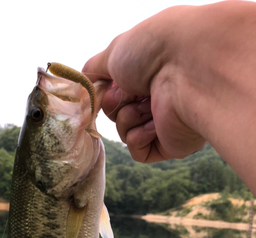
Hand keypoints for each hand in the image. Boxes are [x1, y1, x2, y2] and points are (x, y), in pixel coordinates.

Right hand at [83, 6, 206, 162]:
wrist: (187, 69)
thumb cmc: (153, 51)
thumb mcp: (113, 52)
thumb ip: (93, 69)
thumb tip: (85, 85)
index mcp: (146, 76)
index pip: (113, 94)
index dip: (106, 91)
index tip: (109, 84)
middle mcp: (157, 98)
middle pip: (117, 114)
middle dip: (117, 103)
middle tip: (131, 91)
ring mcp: (164, 122)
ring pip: (125, 133)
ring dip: (129, 117)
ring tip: (148, 104)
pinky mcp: (170, 145)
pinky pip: (138, 152)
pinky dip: (138, 138)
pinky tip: (154, 123)